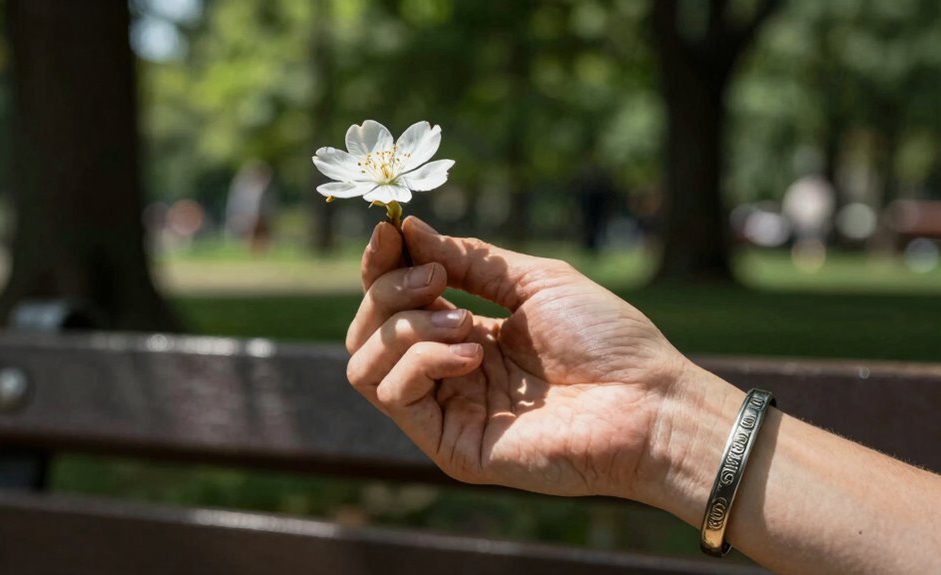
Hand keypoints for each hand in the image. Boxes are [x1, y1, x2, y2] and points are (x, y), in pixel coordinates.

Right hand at [346, 217, 692, 499]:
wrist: (648, 402)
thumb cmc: (607, 340)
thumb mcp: (534, 281)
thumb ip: (469, 261)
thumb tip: (406, 229)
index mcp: (466, 335)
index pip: (394, 302)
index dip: (382, 265)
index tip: (389, 231)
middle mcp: (448, 373)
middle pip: (368, 330)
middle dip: (389, 289)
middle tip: (437, 277)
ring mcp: (446, 411)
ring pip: (365, 363)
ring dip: (404, 326)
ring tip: (465, 323)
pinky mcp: (449, 446)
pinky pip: (393, 394)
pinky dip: (420, 360)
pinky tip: (472, 353)